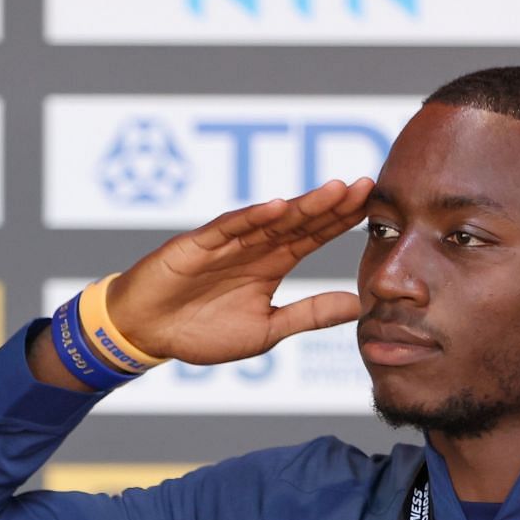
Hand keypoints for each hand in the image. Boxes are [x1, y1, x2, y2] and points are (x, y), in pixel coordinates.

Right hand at [105, 178, 372, 366]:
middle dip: (332, 204)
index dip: (341, 221)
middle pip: (299, 221)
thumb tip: (358, 306)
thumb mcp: (266, 330)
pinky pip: (227, 228)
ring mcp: (225, 243)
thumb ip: (308, 315)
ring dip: (301, 205)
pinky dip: (250, 218)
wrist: (147, 332)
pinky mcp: (196, 245)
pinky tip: (276, 207)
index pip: (313, 237)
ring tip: (334, 190)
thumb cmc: (201, 331)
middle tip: (366, 186)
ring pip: (270, 219)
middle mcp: (253, 247)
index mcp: (271, 264)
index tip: (372, 207)